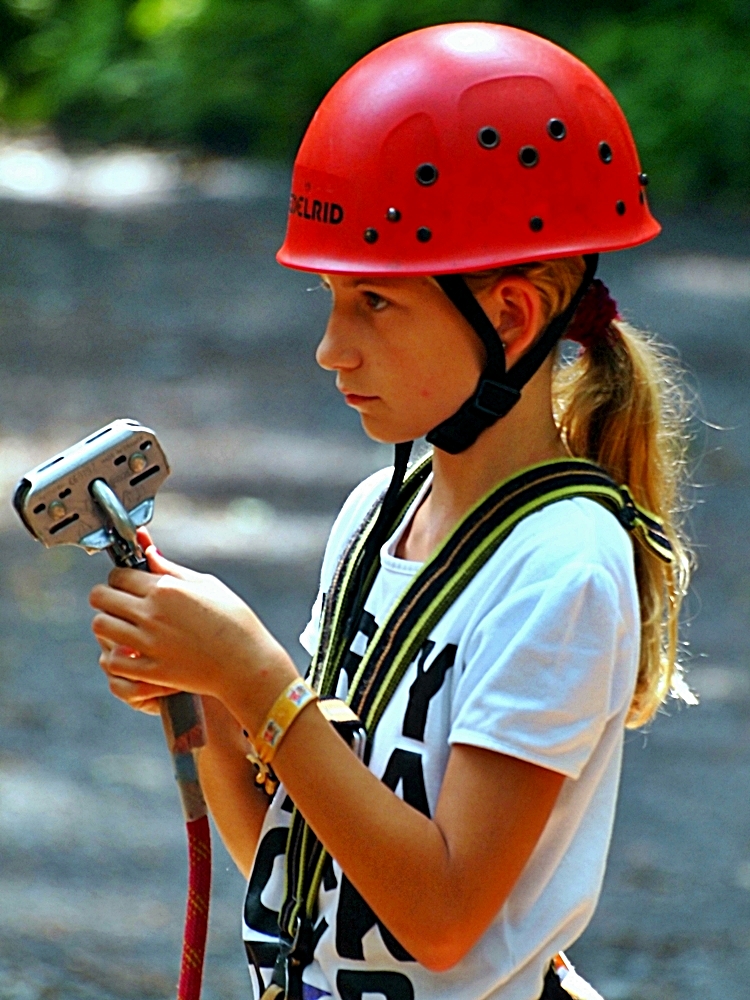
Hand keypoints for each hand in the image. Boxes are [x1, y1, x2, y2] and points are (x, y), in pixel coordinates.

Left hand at [89, 532, 297, 731]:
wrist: (247, 663)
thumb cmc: (234, 621)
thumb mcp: (207, 585)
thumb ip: (172, 569)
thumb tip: (149, 552)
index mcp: (166, 588)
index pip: (118, 575)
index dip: (119, 578)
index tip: (127, 584)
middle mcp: (152, 613)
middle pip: (100, 597)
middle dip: (106, 597)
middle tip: (120, 604)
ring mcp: (149, 643)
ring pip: (100, 625)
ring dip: (107, 623)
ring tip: (122, 627)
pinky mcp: (151, 670)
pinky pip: (112, 660)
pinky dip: (115, 655)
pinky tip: (129, 652)